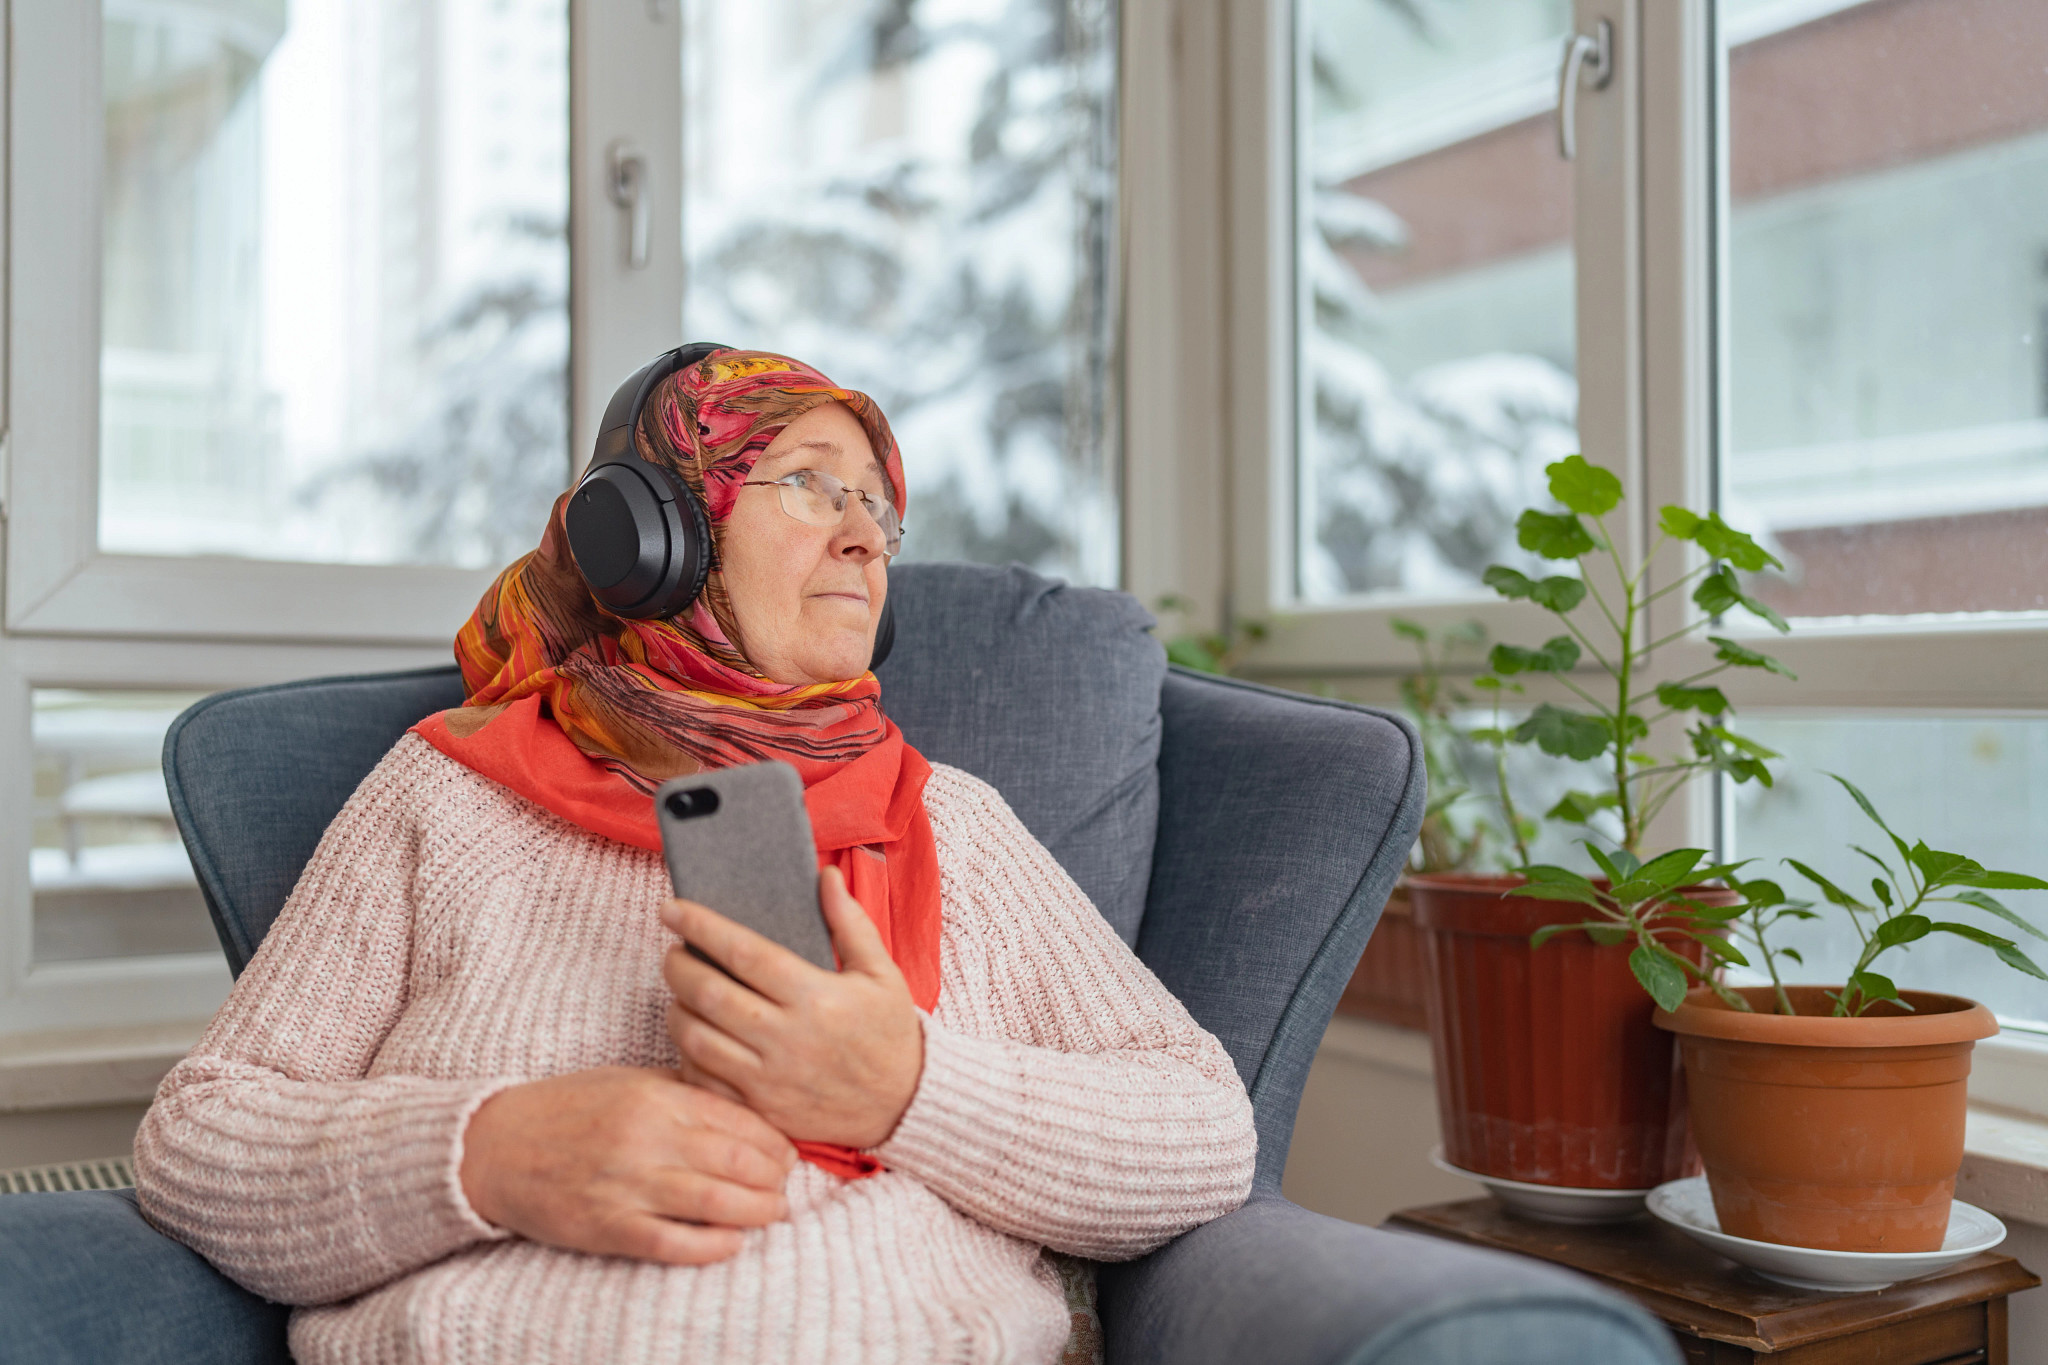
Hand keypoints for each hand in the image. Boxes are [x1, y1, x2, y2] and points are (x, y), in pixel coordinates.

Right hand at [459, 1067, 795, 1264]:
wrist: (495, 1146)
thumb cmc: (569, 1108)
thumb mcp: (629, 1081)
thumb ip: (684, 1090)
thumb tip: (744, 1103)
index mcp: (656, 1097)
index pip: (739, 1120)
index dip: (774, 1140)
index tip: (788, 1152)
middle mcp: (646, 1138)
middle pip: (737, 1161)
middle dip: (774, 1177)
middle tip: (786, 1184)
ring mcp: (626, 1185)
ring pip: (715, 1203)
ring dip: (756, 1212)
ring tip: (773, 1213)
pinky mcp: (606, 1226)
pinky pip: (673, 1243)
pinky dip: (712, 1247)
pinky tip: (732, 1244)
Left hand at [662, 866, 924, 1149]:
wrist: (905, 1103)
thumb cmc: (889, 1032)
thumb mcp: (880, 971)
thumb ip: (849, 921)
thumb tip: (825, 875)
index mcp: (816, 995)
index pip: (744, 952)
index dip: (701, 926)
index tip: (672, 908)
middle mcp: (788, 1037)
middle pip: (709, 994)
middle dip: (678, 966)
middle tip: (673, 952)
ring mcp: (771, 1078)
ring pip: (697, 1039)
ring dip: (676, 1010)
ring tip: (681, 994)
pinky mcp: (762, 1109)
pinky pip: (705, 1082)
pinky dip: (687, 1057)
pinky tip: (694, 1037)